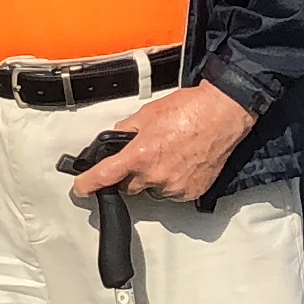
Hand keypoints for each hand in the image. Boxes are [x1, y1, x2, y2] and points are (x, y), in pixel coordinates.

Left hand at [69, 81, 256, 203]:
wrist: (223, 113)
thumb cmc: (190, 109)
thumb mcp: (147, 113)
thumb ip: (126, 130)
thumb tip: (116, 139)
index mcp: (140, 154)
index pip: (105, 176)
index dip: (88, 184)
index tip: (80, 189)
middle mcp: (156, 175)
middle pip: (128, 187)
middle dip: (128, 174)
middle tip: (142, 156)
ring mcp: (175, 186)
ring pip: (151, 191)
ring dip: (152, 178)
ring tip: (168, 155)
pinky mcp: (191, 192)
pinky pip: (172, 193)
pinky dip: (171, 182)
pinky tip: (180, 163)